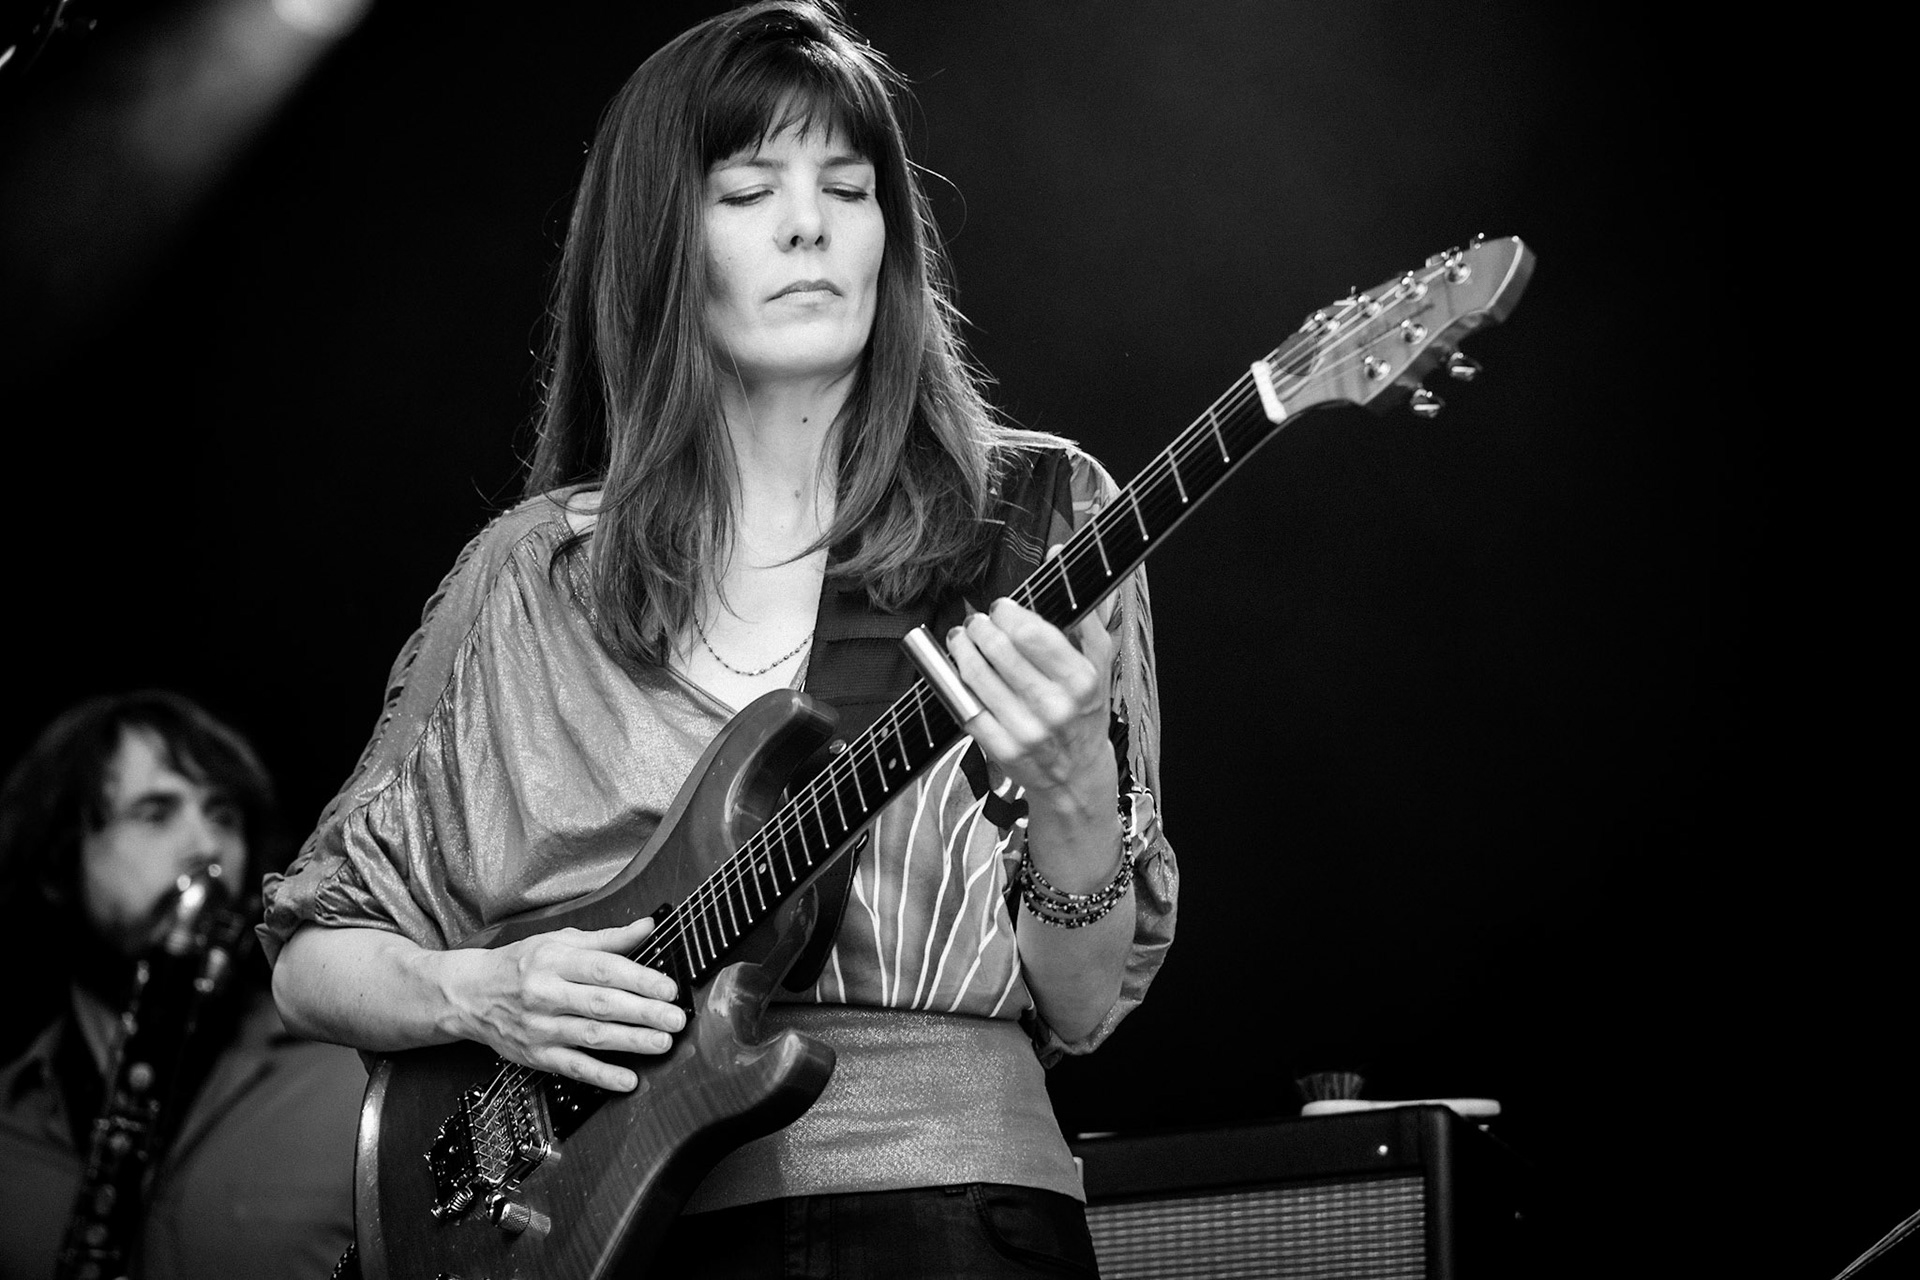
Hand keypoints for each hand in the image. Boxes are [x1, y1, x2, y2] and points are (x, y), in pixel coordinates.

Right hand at [443, 917, 683, 1090]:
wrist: (470, 994)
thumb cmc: (520, 963)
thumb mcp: (559, 940)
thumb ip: (607, 939)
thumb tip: (648, 926)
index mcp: (555, 960)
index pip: (604, 969)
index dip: (640, 979)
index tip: (669, 988)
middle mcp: (547, 993)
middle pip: (602, 1004)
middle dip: (643, 1013)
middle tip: (675, 1019)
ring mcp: (541, 1027)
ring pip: (591, 1036)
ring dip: (630, 1042)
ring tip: (662, 1043)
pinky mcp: (536, 1055)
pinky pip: (573, 1067)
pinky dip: (601, 1076)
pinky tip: (628, 1080)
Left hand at [944, 594, 1117, 821]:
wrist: (1077, 775)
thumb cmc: (1085, 713)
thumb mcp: (1099, 664)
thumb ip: (1083, 610)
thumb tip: (1059, 556)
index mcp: (1082, 681)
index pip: (1033, 634)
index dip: (1009, 613)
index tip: (1003, 607)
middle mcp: (1055, 707)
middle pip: (1000, 650)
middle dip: (981, 626)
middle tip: (978, 621)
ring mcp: (1026, 730)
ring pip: (977, 676)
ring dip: (962, 648)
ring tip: (962, 638)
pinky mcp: (1001, 749)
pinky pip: (967, 707)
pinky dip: (956, 682)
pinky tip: (959, 669)